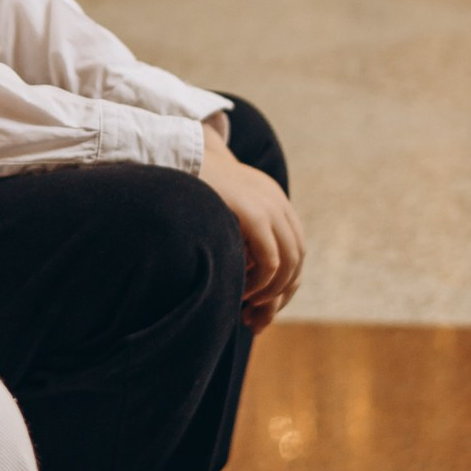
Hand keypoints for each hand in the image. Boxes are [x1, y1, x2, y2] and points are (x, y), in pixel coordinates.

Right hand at [199, 125, 304, 325]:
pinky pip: (271, 261)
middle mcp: (277, 201)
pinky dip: (261, 283)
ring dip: (271, 290)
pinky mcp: (255, 214)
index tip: (260, 304)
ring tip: (247, 304)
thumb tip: (244, 271)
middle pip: (296, 258)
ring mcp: (270, 206)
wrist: (173, 157)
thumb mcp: (221, 209)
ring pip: (289, 263)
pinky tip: (241, 290)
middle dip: (279, 292)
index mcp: (272, 199)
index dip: (282, 280)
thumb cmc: (188, 189)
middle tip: (255, 314)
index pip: (293, 249)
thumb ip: (238, 232)